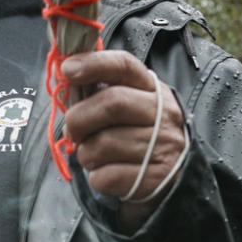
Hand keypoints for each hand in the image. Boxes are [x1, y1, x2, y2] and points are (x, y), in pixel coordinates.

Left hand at [61, 50, 186, 230]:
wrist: (174, 176)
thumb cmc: (139, 135)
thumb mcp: (130, 106)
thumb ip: (100, 93)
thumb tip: (66, 88)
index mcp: (152, 89)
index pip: (124, 65)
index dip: (93, 63)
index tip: (67, 69)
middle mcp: (163, 114)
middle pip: (111, 103)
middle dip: (78, 119)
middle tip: (73, 132)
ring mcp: (163, 146)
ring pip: (103, 144)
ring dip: (85, 153)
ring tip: (94, 156)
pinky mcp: (156, 178)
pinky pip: (107, 176)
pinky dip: (96, 177)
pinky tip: (106, 172)